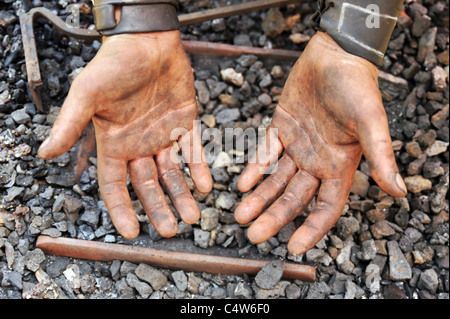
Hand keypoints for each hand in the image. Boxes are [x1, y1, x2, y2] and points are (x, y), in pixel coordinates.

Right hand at [38, 31, 212, 238]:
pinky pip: (193, 150)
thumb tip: (43, 153)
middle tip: (173, 230)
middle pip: (148, 185)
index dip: (121, 209)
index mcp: (114, 143)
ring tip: (194, 216)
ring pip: (172, 173)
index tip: (132, 232)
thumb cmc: (115, 63)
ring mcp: (162, 135)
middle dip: (159, 208)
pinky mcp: (184, 123)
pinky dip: (200, 168)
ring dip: (183, 194)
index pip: (115, 184)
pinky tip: (207, 186)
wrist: (148, 39)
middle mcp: (138, 144)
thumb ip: (70, 123)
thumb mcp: (88, 93)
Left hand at [235, 32, 406, 254]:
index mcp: (340, 165)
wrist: (334, 53)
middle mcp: (317, 161)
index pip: (327, 207)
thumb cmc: (357, 84)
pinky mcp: (281, 128)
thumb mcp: (370, 120)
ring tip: (240, 215)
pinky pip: (266, 153)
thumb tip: (399, 191)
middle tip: (253, 235)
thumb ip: (380, 154)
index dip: (313, 228)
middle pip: (295, 198)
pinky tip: (242, 183)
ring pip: (276, 179)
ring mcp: (298, 147)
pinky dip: (255, 167)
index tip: (294, 247)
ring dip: (259, 197)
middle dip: (274, 217)